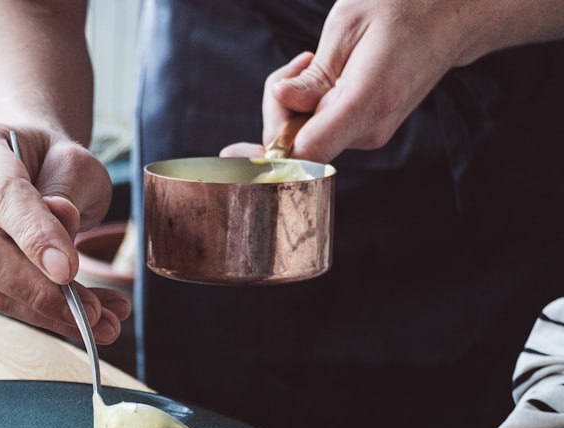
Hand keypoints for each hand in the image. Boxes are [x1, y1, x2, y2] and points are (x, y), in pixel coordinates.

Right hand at [0, 122, 128, 343]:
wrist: (24, 167)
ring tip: (108, 319)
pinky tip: (87, 315)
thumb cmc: (50, 162)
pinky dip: (46, 317)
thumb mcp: (73, 160)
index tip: (69, 269)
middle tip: (94, 311)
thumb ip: (68, 188)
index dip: (33, 235)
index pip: (0, 196)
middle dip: (40, 291)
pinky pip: (1, 304)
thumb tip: (61, 221)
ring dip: (51, 314)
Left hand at [221, 0, 556, 163]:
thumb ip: (312, 75)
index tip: (235, 150)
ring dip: (293, 105)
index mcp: (368, 102)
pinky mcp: (363, 131)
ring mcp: (368, 134)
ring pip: (304, 138)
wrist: (449, 14)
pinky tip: (324, 75)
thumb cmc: (401, 9)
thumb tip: (283, 104)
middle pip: (296, 146)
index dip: (267, 154)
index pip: (306, 153)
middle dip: (278, 110)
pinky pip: (317, 130)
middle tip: (300, 62)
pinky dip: (308, 107)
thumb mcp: (347, 26)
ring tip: (316, 60)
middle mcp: (369, 129)